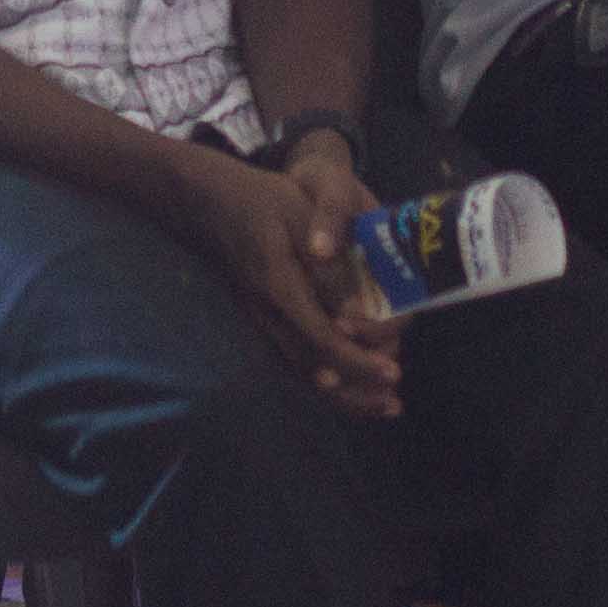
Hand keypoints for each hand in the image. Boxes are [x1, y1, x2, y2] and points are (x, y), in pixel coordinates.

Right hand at [170, 148, 401, 419]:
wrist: (212, 203)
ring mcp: (263, 321)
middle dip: (357, 393)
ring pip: (303, 371)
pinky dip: (326, 376)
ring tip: (381, 405)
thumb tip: (356, 315)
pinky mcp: (264, 320)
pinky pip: (296, 359)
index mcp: (281, 290)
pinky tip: (347, 384)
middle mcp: (269, 316)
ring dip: (344, 394)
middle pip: (314, 371)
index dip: (360, 363)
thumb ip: (328, 266)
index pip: (324, 341)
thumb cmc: (264, 200)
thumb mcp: (302, 217)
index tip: (394, 372)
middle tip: (395, 405)